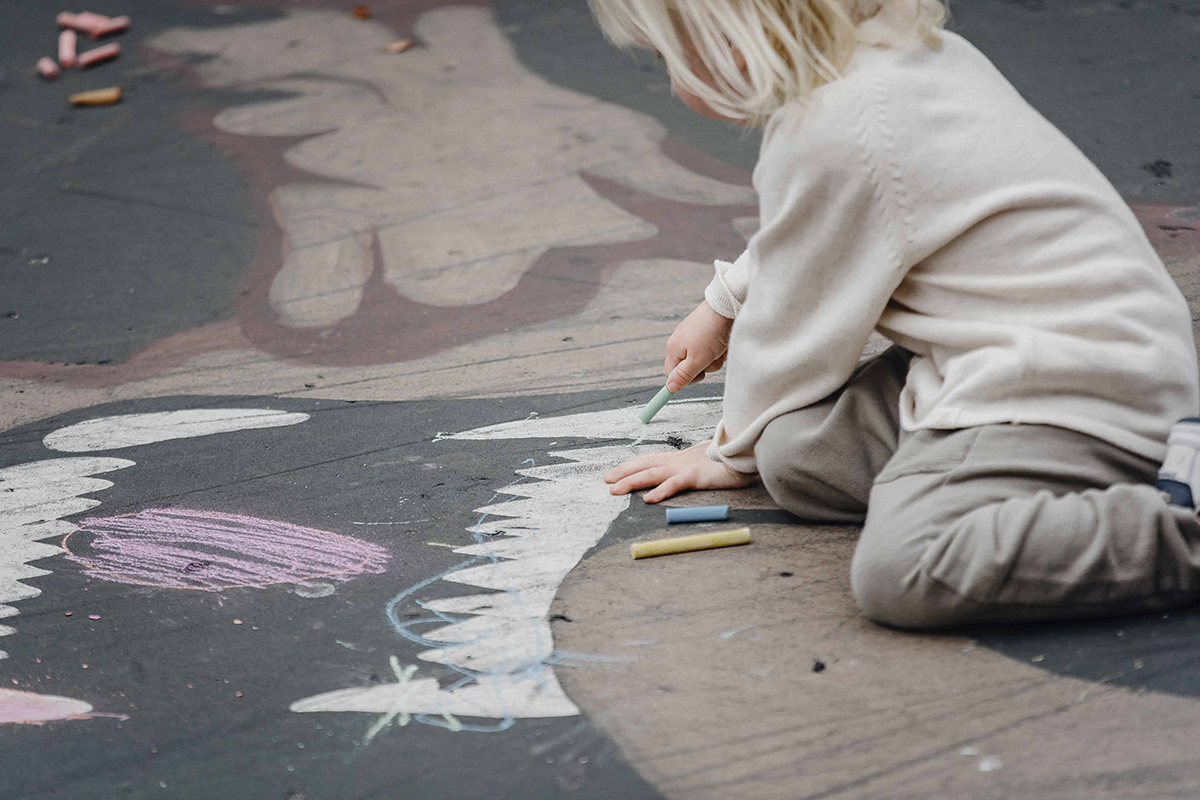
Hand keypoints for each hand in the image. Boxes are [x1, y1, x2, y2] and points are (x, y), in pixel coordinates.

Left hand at [603, 441, 756, 502]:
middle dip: (623, 472)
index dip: (631, 465)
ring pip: (652, 474)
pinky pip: (674, 485)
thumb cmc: (729, 458)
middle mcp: (678, 460)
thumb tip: (686, 473)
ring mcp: (685, 467)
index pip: (649, 459)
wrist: (746, 453)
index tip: (615, 472)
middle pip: (644, 465)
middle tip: (606, 480)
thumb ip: (693, 467)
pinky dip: (660, 491)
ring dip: (631, 482)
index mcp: (680, 457)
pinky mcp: (695, 476)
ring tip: (615, 490)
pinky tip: (648, 499)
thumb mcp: (705, 462)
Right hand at [664, 301, 733, 392]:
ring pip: (703, 359)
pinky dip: (719, 349)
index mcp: (673, 348)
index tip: (700, 377)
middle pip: (689, 367)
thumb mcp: (697, 360)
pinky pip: (711, 348)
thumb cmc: (710, 332)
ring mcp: (692, 335)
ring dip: (714, 358)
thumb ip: (683, 376)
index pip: (671, 373)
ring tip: (720, 347)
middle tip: (711, 358)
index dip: (684, 379)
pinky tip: (723, 341)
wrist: (726, 307)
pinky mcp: (704, 331)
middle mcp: (680, 341)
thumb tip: (669, 388)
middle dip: (704, 366)